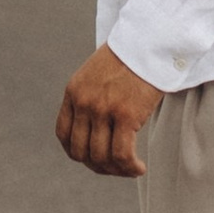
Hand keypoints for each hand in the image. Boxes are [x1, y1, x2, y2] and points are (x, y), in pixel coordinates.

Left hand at [56, 44, 162, 178]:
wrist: (149, 41)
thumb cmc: (129, 59)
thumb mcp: (97, 75)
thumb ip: (90, 98)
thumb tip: (95, 133)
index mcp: (73, 91)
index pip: (63, 135)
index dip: (77, 154)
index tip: (94, 159)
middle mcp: (84, 102)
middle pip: (81, 152)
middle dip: (98, 166)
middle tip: (117, 168)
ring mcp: (103, 109)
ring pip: (101, 157)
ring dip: (117, 170)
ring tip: (131, 169)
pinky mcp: (125, 114)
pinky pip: (122, 154)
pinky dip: (130, 167)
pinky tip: (140, 167)